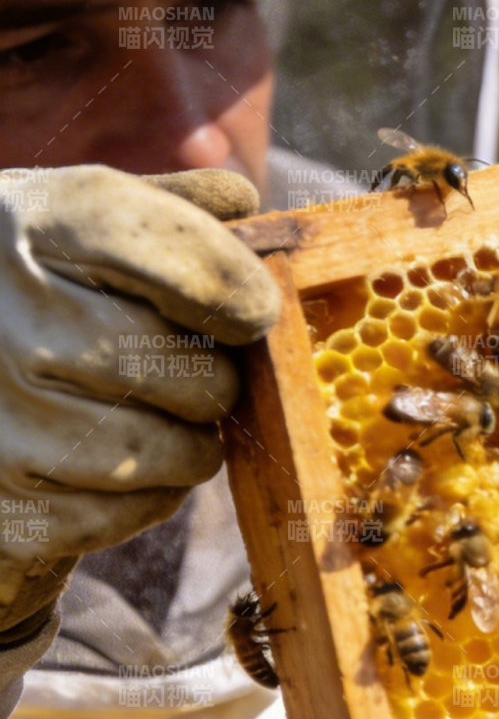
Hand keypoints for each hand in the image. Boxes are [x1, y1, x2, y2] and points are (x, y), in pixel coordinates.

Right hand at [0, 166, 278, 629]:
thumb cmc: (23, 291)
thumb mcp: (70, 224)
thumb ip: (164, 210)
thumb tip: (247, 208)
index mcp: (33, 225)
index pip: (182, 256)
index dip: (240, 290)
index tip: (253, 312)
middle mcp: (8, 317)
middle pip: (190, 372)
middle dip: (217, 382)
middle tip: (198, 379)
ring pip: (172, 452)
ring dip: (190, 444)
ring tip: (159, 419)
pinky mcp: (6, 504)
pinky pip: (134, 510)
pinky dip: (149, 495)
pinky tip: (119, 465)